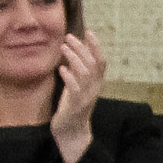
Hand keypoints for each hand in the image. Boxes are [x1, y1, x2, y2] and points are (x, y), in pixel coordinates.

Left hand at [50, 31, 104, 162]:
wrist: (72, 131)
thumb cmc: (72, 106)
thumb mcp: (77, 85)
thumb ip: (78, 69)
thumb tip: (75, 50)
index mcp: (97, 82)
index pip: (101, 60)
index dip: (96, 46)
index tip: (88, 32)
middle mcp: (95, 88)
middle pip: (93, 63)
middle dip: (82, 48)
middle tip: (69, 36)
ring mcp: (87, 97)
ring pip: (85, 73)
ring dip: (74, 58)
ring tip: (63, 47)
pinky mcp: (76, 105)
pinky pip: (74, 88)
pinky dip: (68, 77)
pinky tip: (60, 68)